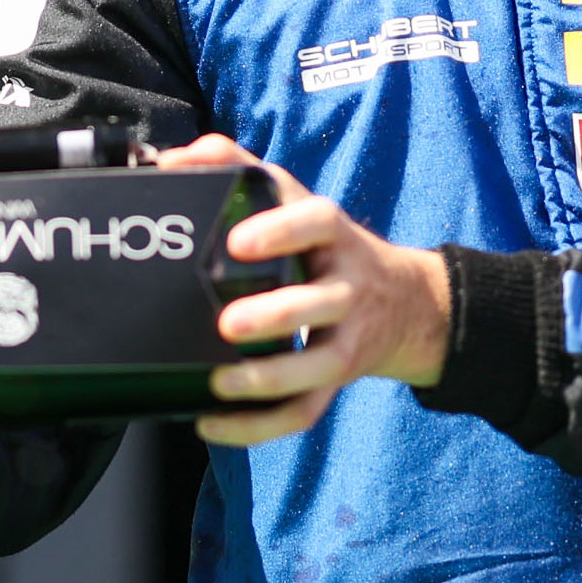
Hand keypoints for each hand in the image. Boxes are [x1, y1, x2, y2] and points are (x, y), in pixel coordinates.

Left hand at [151, 137, 449, 447]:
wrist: (406, 303)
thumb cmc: (326, 248)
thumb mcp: (295, 200)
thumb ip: (239, 169)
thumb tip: (175, 158)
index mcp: (332, 235)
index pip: (318, 221)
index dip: (281, 231)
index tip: (237, 242)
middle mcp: (347, 284)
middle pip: (322, 301)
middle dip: (277, 314)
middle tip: (227, 323)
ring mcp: (348, 336)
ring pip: (321, 364)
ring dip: (271, 377)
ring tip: (221, 382)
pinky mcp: (338, 378)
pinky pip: (305, 410)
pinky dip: (258, 425)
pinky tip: (211, 422)